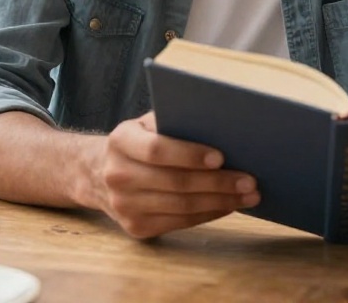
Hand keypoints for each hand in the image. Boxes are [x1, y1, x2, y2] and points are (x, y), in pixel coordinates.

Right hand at [93, 112, 259, 238]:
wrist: (98, 173)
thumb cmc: (140, 139)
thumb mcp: (147, 122)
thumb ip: (174, 120)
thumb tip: (222, 123)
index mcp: (121, 141)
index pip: (157, 150)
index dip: (189, 154)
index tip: (221, 157)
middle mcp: (117, 175)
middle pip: (174, 183)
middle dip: (217, 183)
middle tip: (249, 180)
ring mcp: (124, 206)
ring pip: (180, 207)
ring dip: (220, 202)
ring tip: (248, 195)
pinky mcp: (135, 227)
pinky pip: (179, 223)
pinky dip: (208, 214)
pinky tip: (228, 205)